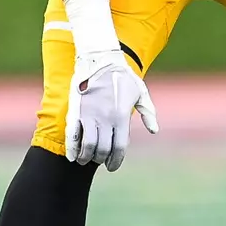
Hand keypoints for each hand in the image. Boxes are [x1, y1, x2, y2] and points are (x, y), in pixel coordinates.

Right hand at [65, 51, 157, 170]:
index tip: (112, 166)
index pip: (119, 148)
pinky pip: (72, 135)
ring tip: (85, 160)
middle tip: (100, 161)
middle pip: (102, 150)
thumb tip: (154, 130)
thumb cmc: (123, 76)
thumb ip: (148, 112)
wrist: (100, 59)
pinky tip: (73, 156)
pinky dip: (72, 149)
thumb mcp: (141, 92)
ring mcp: (89, 115)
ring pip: (87, 146)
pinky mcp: (76, 111)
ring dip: (86, 157)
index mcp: (121, 116)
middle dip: (101, 160)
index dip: (115, 161)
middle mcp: (105, 119)